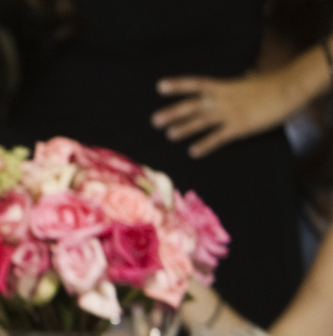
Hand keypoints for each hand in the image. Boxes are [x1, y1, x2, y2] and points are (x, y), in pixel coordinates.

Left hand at [154, 68, 306, 158]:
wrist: (290, 88)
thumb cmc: (272, 83)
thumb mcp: (250, 80)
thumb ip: (239, 83)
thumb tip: (242, 75)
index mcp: (225, 86)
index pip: (197, 83)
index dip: (179, 85)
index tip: (160, 86)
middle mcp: (223, 99)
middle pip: (194, 105)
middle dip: (174, 112)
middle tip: (154, 120)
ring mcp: (231, 113)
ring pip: (203, 121)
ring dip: (185, 128)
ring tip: (169, 135)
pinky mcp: (240, 126)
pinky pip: (219, 137)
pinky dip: (206, 144)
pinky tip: (193, 152)